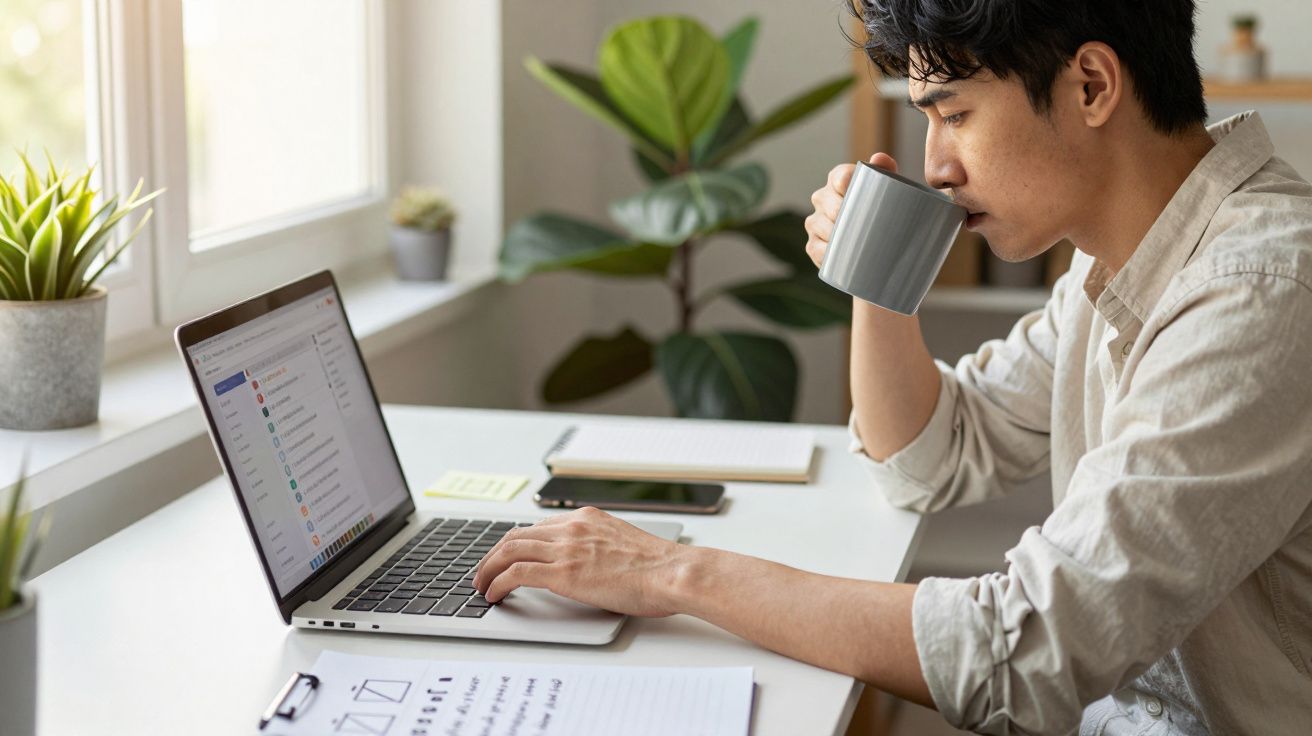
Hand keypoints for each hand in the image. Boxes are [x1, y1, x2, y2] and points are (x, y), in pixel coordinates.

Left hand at [472, 506, 687, 616]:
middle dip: (494, 554)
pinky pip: (516, 573)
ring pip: (509, 550)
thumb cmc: (659, 566)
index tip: (507, 554)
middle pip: (517, 535)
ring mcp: (566, 548)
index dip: (516, 542)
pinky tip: (493, 594)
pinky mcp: (563, 573)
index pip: (539, 526)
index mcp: (587, 518)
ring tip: (481, 584)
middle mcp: (572, 528)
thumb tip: (590, 565)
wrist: (671, 572)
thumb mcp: (623, 544)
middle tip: (483, 570)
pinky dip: (498, 582)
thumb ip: (600, 546)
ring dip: (488, 568)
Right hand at [805, 152, 898, 267]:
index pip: (841, 177)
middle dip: (846, 214)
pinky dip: (828, 254)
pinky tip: (841, 257)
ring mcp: (815, 222)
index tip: (862, 194)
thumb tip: (879, 158)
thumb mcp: (887, 189)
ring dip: (838, 235)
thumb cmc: (881, 209)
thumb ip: (886, 171)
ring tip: (857, 242)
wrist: (875, 239)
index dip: (850, 184)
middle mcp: (823, 197)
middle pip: (831, 204)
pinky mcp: (813, 244)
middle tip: (867, 225)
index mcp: (839, 178)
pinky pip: (817, 249)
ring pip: (821, 226)